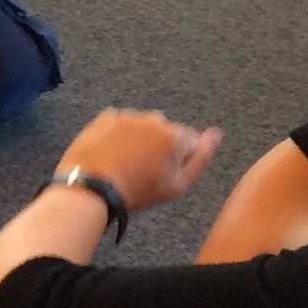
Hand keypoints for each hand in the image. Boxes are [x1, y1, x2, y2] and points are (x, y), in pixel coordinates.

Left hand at [54, 109, 223, 213]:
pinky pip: (119, 123)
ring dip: (138, 139)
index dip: (179, 158)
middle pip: (165, 132)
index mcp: (176, 136)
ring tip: (124, 163)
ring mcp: (128, 116)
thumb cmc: (138, 191)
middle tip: (143, 170)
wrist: (91, 187)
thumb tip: (216, 133)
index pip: (189, 141)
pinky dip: (118, 135)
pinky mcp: (106, 117)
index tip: (163, 172)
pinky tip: (111, 153)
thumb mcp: (178, 184)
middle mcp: (154, 119)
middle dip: (159, 146)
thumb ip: (202, 157)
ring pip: (142, 127)